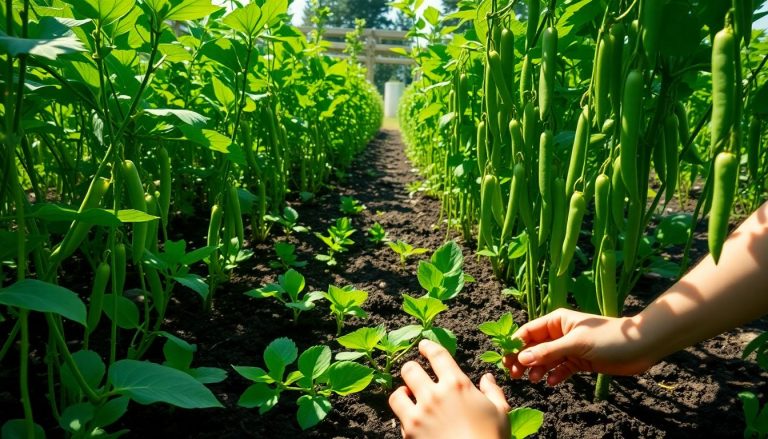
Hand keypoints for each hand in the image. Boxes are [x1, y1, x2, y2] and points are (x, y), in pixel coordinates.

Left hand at [389, 339, 510, 438]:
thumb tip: (487, 377)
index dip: (428, 346)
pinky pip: (398, 418)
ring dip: (402, 393)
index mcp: (456, 384)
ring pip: (397, 393)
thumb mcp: (500, 412)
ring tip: (407, 395)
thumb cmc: (491, 438)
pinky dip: (403, 416)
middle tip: (413, 372)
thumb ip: (492, 391)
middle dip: (411, 369)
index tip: (423, 345)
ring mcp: (419, 414)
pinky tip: (412, 419)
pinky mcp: (409, 432)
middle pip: (410, 369)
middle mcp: (434, 395)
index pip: (437, 355)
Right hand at [504, 309, 655, 385]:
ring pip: (545, 359)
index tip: (505, 359)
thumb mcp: (576, 344)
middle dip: (523, 359)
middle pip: (534, 347)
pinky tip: (553, 383)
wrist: (641, 347)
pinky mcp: (579, 361)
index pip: (528, 331)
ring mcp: (569, 348)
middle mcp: (559, 333)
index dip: (515, 344)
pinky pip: (560, 369)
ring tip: (534, 380)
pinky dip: (555, 375)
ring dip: (538, 369)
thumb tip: (522, 358)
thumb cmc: (608, 338)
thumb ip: (548, 352)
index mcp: (556, 321)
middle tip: (515, 375)